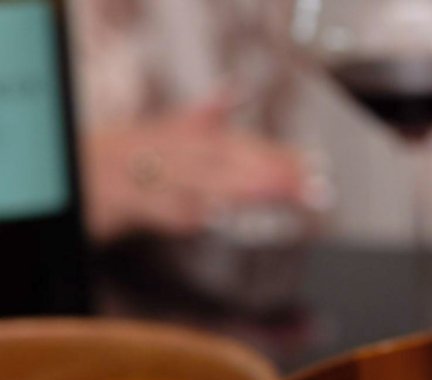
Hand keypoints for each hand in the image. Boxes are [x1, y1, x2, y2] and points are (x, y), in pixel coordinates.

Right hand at [83, 95, 311, 241]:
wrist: (83, 170)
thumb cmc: (137, 154)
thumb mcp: (173, 129)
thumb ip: (208, 114)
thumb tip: (233, 88)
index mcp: (195, 136)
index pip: (249, 146)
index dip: (286, 156)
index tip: (321, 169)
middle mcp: (183, 152)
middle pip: (238, 162)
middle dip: (279, 174)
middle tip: (318, 187)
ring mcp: (162, 177)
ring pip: (210, 183)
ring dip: (247, 189)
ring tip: (281, 194)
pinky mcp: (142, 203)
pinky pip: (171, 209)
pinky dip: (192, 211)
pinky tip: (217, 213)